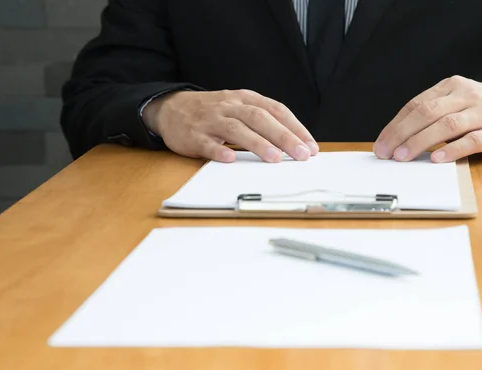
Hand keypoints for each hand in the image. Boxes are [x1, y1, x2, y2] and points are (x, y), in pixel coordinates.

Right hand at [142, 90, 318, 161]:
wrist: (171, 108)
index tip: (311, 147)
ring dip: (257, 144)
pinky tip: (230, 159)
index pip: (276, 110)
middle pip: (260, 118)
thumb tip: (294, 145)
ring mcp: (211, 119)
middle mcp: (230, 106)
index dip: (295, 128)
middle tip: (301, 155)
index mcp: (245, 98)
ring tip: (275, 159)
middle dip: (284, 137)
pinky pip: (207, 143)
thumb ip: (263, 122)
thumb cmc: (214, 113)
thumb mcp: (240, 108)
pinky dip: (218, 150)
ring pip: (236, 129)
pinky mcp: (193, 134)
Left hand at [373, 76, 481, 162]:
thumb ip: (433, 115)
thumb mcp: (458, 103)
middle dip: (402, 134)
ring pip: (446, 125)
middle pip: (427, 113)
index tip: (381, 143)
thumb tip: (399, 139)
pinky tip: (436, 159)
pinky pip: (471, 140)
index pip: (416, 104)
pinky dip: (452, 149)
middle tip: (386, 152)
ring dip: (421, 141)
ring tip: (404, 156)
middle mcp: (466, 96)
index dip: (395, 125)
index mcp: (451, 87)